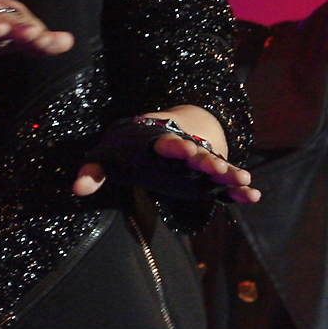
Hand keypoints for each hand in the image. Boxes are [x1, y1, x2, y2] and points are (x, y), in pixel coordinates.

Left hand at [72, 105, 260, 203]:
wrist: (153, 132)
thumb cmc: (126, 148)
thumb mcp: (107, 157)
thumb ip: (93, 172)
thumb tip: (77, 189)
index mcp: (157, 144)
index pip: (166, 143)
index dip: (174, 145)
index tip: (183, 147)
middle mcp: (181, 152)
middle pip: (196, 155)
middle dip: (206, 161)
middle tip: (218, 166)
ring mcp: (196, 166)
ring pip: (214, 168)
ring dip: (227, 173)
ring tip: (243, 178)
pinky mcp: (205, 180)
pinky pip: (224, 186)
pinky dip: (237, 191)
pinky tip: (252, 196)